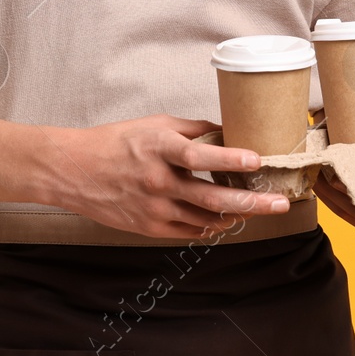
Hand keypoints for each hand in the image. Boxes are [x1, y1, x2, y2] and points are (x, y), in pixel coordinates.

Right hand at [44, 114, 292, 240]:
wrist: (74, 170)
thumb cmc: (115, 142)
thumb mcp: (154, 124)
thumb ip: (191, 130)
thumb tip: (226, 132)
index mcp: (158, 148)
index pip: (198, 155)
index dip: (229, 158)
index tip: (256, 159)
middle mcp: (157, 180)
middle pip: (211, 196)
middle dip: (250, 202)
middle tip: (279, 203)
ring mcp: (153, 207)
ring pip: (205, 218)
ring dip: (235, 215)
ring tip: (257, 209)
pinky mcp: (149, 226)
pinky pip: (189, 231)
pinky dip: (210, 226)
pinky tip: (225, 219)